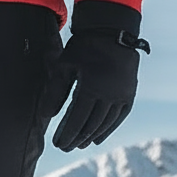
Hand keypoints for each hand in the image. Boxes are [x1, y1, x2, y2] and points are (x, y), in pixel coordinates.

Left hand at [45, 0, 149, 151]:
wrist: (113, 30)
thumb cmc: (84, 47)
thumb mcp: (64, 65)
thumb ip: (55, 91)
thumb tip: (46, 116)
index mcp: (91, 87)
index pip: (77, 120)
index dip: (67, 134)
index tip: (57, 144)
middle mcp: (110, 94)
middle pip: (91, 125)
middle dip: (77, 138)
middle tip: (64, 147)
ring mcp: (122, 95)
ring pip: (105, 123)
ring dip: (91, 136)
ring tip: (78, 144)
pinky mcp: (130, 93)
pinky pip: (119, 117)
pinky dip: (108, 129)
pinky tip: (97, 139)